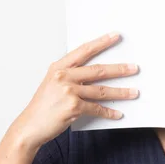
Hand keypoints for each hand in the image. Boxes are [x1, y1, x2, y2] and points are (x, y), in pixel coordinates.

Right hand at [13, 32, 138, 148]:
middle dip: (119, 69)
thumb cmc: (43, 107)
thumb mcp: (53, 84)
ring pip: (101, 90)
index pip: (84, 50)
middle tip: (134, 68)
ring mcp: (68, 91)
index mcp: (59, 68)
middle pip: (98, 70)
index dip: (101, 42)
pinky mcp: (73, 107)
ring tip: (134, 92)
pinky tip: (118, 113)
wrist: (30, 127)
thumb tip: (96, 73)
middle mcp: (63, 77)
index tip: (115, 36)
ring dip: (121, 92)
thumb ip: (70, 75)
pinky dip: (109, 112)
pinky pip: (97, 108)